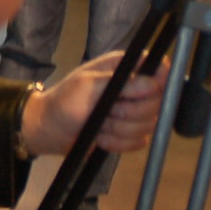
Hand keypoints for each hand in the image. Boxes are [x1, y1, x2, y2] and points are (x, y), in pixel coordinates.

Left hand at [23, 50, 167, 157]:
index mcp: (122, 69)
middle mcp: (132, 88)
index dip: (160, 79)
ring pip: (148, 124)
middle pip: (157, 101)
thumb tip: (153, 83)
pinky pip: (139, 142)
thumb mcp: (88, 86)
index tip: (148, 91)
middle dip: (130, 111)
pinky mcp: (130, 134)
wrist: (50, 130)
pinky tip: (101, 137)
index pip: (157, 67)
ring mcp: (133, 112)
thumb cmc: (64, 101)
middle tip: (108, 111)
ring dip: (120, 129)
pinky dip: (118, 142)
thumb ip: (121, 83)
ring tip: (99, 124)